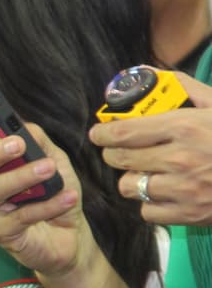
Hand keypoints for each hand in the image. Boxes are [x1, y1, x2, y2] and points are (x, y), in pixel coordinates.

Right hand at [0, 119, 90, 277]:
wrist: (69, 234)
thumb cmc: (52, 192)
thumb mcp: (51, 157)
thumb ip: (36, 139)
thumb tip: (22, 127)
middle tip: (18, 144)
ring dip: (22, 177)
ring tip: (48, 169)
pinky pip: (20, 216)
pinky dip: (46, 205)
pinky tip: (67, 197)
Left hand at [88, 73, 211, 226]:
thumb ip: (185, 88)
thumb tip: (148, 73)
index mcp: (185, 127)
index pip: (125, 132)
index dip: (104, 133)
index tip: (98, 133)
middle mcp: (180, 159)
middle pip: (120, 159)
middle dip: (114, 154)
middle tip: (119, 152)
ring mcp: (184, 189)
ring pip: (129, 187)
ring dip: (132, 180)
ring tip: (146, 173)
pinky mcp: (190, 214)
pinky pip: (147, 211)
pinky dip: (150, 203)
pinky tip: (163, 193)